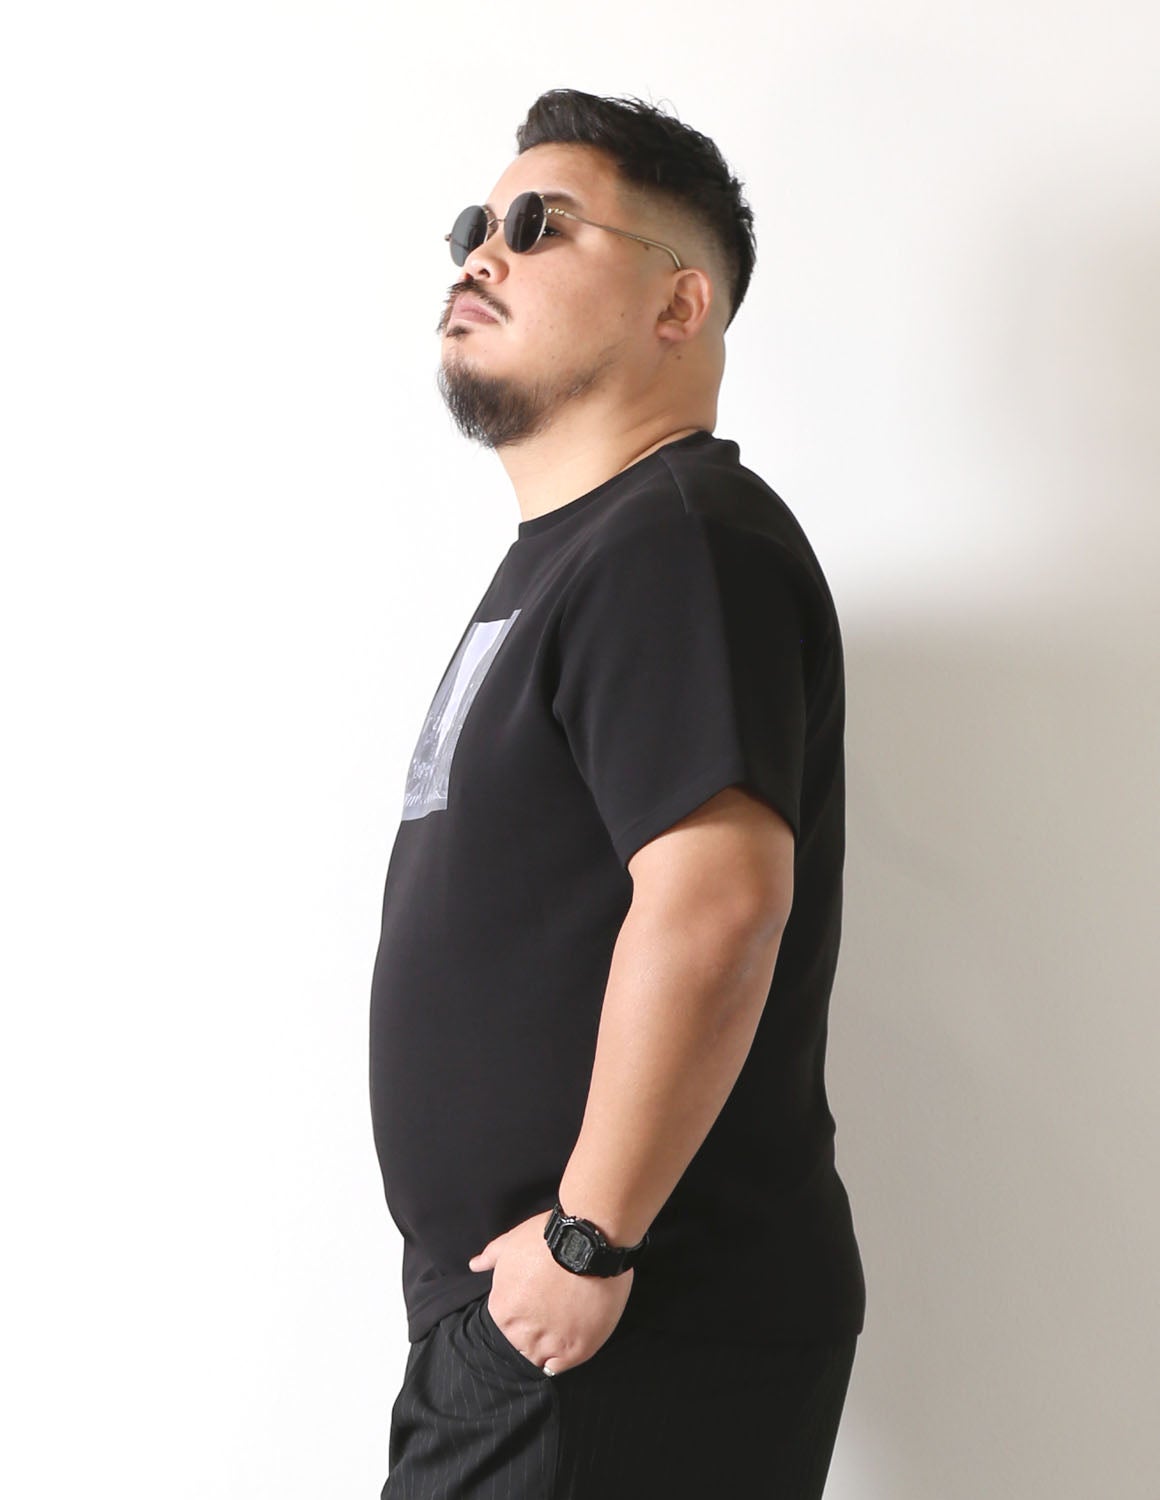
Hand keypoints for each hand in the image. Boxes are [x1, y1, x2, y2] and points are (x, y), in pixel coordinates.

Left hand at [467, 1209, 633, 1375]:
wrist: (587, 1240)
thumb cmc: (547, 1238)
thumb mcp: (510, 1242)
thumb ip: (490, 1258)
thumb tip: (475, 1264)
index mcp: (502, 1311)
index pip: (503, 1329)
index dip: (518, 1320)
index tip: (531, 1310)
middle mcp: (521, 1333)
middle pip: (520, 1348)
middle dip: (530, 1336)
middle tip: (548, 1318)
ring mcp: (549, 1344)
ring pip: (539, 1360)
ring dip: (546, 1349)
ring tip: (561, 1328)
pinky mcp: (576, 1349)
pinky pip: (560, 1367)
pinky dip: (562, 1358)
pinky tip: (570, 1340)